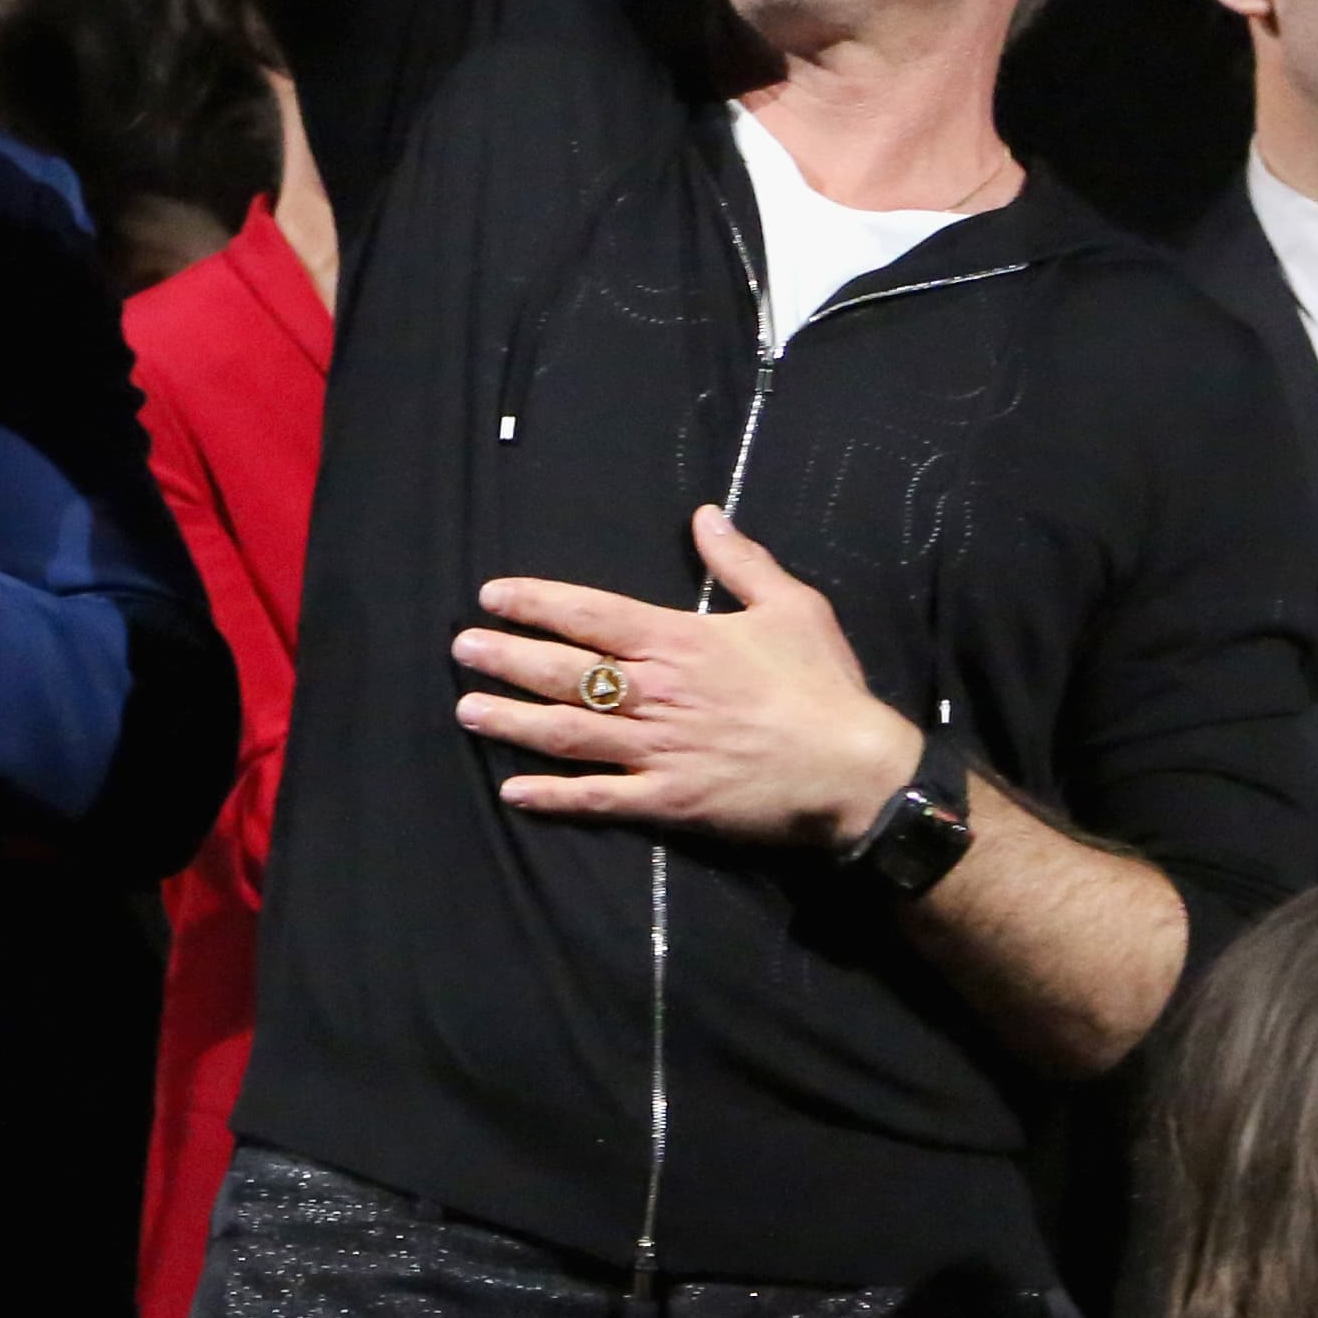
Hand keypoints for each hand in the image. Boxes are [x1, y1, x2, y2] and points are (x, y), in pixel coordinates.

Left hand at [449, 505, 921, 846]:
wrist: (855, 772)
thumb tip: (705, 514)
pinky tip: (515, 793)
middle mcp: (654, 693)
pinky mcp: (669, 802)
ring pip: (568, 733)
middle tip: (462, 650)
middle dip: (506, 658)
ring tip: (467, 711)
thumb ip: (740, 561)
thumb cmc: (822, 685)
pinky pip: (599, 799)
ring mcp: (656, 751)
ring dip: (513, 722)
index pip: (589, 615)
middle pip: (563, 672)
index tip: (493, 597)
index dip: (536, 603)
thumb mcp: (790, 606)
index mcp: (677, 641)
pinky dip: (554, 797)